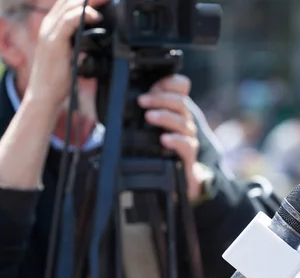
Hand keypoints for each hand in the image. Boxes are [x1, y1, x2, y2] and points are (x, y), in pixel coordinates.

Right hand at [26, 0, 106, 106]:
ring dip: (91, 1)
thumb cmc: (57, 79)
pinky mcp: (53, 41)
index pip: (69, 3)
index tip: (106, 0)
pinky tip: (96, 17)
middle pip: (70, 0)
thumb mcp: (72, 54)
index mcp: (52, 26)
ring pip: (70, 5)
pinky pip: (69, 21)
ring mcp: (50, 32)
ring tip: (107, 0)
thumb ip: (79, 42)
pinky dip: (84, 15)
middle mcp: (49, 25)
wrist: (44, 95)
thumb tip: (97, 39)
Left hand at [137, 75, 204, 199]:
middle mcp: (183, 119)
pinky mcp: (188, 152)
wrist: (175, 173)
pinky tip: (164, 139)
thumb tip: (110, 100)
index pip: (181, 86)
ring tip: (149, 117)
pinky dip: (175, 140)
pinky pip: (186, 144)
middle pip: (180, 101)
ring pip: (182, 121)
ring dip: (165, 116)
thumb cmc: (157, 146)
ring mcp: (188, 136)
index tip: (153, 85)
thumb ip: (138, 111)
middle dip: (160, 98)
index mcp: (174, 107)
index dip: (170, 82)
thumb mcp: (146, 125)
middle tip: (142, 101)